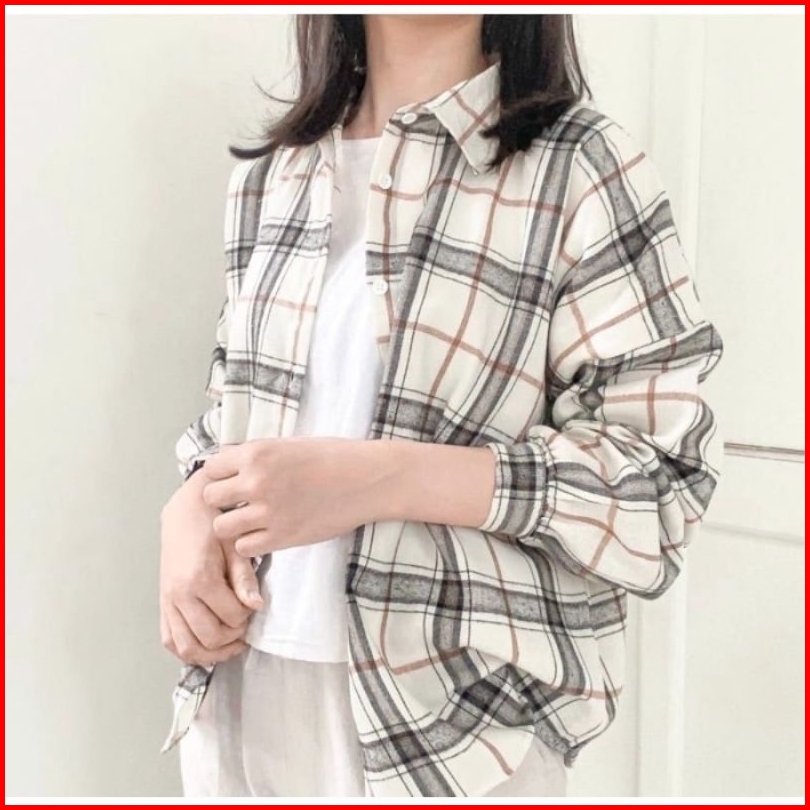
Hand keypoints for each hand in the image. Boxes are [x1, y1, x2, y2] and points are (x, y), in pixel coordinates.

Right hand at [159, 468, 263, 665]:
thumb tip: (256, 605)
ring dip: (212, 652)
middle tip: (244, 623)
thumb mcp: (235, 546)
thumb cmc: (212, 525)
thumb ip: (244, 578)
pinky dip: (187, 650)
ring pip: (188, 647)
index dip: (248, 616)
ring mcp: (167, 602)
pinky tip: (206, 644)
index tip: (253, 605)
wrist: (184, 512)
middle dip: (233, 636)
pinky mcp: (162, 604)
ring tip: (230, 641)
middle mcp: (179, 595)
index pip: (232, 616)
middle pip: (210, 637)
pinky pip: (170, 640)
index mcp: (200, 579)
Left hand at [201, 437, 389, 556]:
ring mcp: (267, 512)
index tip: (231, 481)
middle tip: (239, 503)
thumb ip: (256, 455)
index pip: (210, 468)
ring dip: (233, 525)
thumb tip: (227, 462)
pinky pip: (244, 548)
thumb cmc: (332, 457)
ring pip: (221, 527)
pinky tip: (266, 534)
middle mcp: (256, 481)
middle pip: (209, 498)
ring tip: (250, 522)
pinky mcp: (282, 537)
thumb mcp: (288, 444)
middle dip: (221, 501)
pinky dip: (251, 543)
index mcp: (257, 453)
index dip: (219, 475)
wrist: (366, 479)